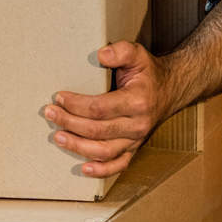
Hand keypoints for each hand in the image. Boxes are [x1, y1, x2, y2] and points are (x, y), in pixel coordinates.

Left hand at [47, 40, 167, 177]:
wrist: (170, 90)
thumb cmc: (148, 73)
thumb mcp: (138, 54)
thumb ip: (121, 51)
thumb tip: (102, 54)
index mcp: (137, 101)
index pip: (99, 108)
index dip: (76, 104)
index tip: (59, 97)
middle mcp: (138, 124)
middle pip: (97, 130)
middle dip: (69, 122)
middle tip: (50, 114)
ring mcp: (136, 139)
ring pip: (104, 151)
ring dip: (78, 146)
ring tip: (58, 137)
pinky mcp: (134, 148)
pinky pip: (119, 165)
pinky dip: (101, 170)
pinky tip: (84, 168)